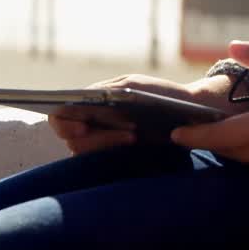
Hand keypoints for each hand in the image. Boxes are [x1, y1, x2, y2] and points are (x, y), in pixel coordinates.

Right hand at [48, 73, 203, 155]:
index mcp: (88, 104)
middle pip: (72, 139)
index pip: (59, 116)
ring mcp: (102, 144)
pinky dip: (117, 153)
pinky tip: (137, 142)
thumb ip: (108, 90)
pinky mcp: (118, 160)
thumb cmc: (159, 94)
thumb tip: (84, 97)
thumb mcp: (133, 86)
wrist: (189, 112)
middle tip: (122, 131)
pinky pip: (104, 163)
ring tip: (133, 135)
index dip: (63, 124)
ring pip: (86, 153)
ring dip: (108, 143)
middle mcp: (89, 126)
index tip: (82, 126)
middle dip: (96, 137)